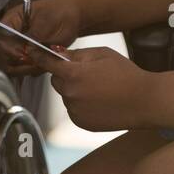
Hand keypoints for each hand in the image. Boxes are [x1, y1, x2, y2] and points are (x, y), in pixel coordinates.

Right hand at [0, 0, 82, 75]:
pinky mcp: (29, 55)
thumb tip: (26, 49)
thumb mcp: (46, 21)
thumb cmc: (60, 12)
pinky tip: (44, 65)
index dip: (7, 47)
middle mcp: (13, 33)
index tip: (21, 54)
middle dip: (17, 60)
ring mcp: (21, 45)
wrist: (74, 18)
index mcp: (13, 19)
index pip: (0, 36)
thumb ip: (34, 35)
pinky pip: (24, 68)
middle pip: (3, 53)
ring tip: (40, 64)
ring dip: (25, 68)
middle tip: (32, 61)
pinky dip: (33, 70)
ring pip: (12, 64)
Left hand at [30, 46, 154, 131]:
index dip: (38, 56)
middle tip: (86, 72)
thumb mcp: (103, 54)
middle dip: (65, 74)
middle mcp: (70, 95)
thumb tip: (60, 54)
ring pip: (65, 95)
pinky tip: (99, 100)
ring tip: (98, 88)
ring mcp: (75, 111)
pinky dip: (81, 104)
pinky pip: (73, 109)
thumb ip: (78, 54)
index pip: (47, 63)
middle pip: (56, 80)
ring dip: (74, 90)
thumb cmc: (126, 74)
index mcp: (74, 74)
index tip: (30, 50)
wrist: (144, 101)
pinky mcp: (81, 122)